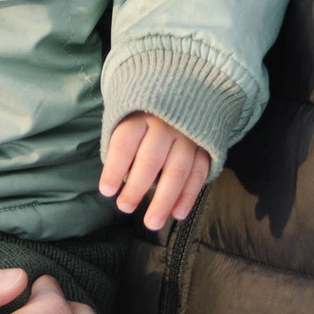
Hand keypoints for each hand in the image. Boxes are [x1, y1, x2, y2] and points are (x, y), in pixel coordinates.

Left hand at [100, 113, 212, 233]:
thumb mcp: (128, 116)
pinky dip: (189, 195)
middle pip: (150, 160)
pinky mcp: (206, 145)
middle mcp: (165, 124)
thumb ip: (124, 145)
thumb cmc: (146, 112)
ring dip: (164, 200)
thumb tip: (117, 180)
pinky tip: (178, 214)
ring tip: (152, 222)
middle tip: (125, 207)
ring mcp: (188, 135)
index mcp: (140, 115)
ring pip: (177, 171)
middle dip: (137, 188)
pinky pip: (199, 173)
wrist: (187, 91)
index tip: (107, 191)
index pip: (125, 144)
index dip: (115, 169)